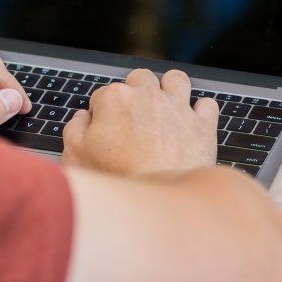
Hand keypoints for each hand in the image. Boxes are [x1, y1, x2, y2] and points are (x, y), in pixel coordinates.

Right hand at [63, 68, 219, 176]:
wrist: (157, 204)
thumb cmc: (117, 181)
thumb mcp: (76, 157)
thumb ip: (74, 130)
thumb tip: (81, 118)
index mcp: (115, 99)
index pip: (103, 95)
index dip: (101, 113)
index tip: (104, 128)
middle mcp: (148, 96)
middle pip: (140, 78)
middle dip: (135, 91)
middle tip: (132, 116)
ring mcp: (178, 108)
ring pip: (176, 80)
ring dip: (170, 89)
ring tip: (165, 107)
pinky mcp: (202, 124)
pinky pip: (207, 104)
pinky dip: (201, 112)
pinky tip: (192, 123)